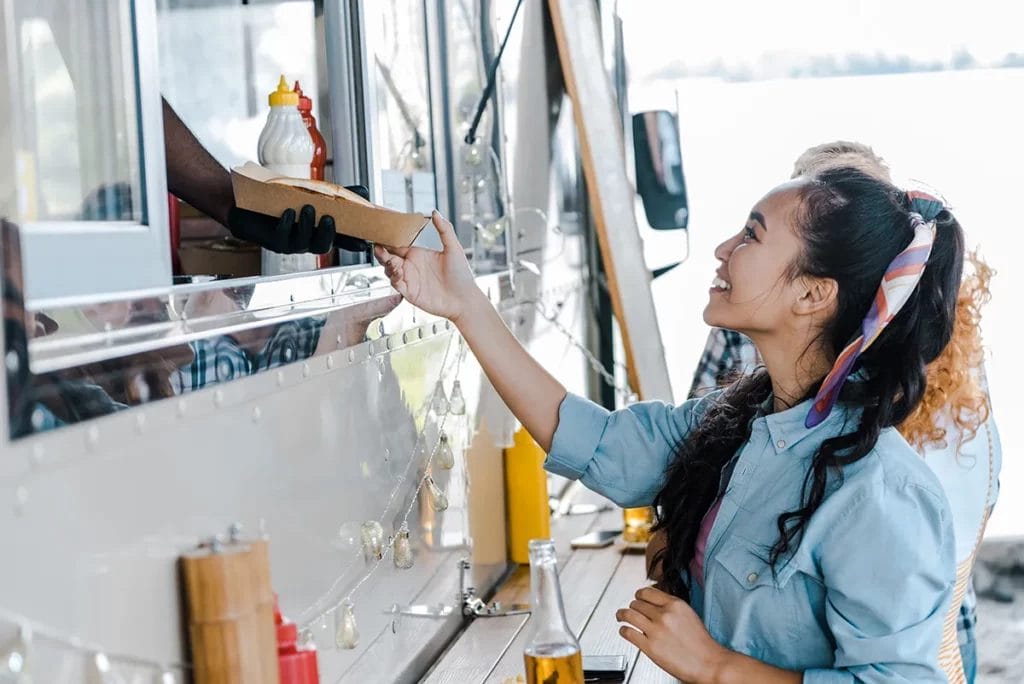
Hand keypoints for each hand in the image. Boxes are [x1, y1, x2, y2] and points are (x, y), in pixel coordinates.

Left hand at [227, 185, 370, 253]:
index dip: (353, 243)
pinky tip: (288, 212)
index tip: (364, 242)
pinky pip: (282, 238)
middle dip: (328, 234)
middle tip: (329, 219)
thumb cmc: (284, 201)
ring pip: (303, 243)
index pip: (342, 241)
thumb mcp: (313, 195)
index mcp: (320, 233)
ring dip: (307, 226)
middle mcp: (307, 242)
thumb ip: (339, 194)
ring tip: (307, 208)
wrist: (249, 205)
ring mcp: (290, 244)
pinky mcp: (273, 242)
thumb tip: (364, 191)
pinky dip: (287, 225)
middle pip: (323, 247)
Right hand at [375, 211, 476, 321]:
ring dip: (388, 265)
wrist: (465, 299)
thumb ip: (444, 230)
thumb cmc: (461, 275)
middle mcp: (410, 266)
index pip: (397, 245)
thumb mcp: (453, 249)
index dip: (387, 239)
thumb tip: (435, 212)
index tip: (381, 232)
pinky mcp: (410, 293)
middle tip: (378, 246)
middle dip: (381, 252)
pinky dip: (394, 278)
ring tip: (393, 261)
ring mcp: (409, 280)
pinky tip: (399, 272)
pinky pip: (396, 284)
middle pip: (388, 257)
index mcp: (417, 254)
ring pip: (389, 270)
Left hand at [617, 586, 728, 683]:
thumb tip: (654, 603)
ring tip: (621, 616)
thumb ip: (671, 607)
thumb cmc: (702, 643)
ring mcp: (655, 630)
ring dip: (622, 615)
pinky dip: (623, 630)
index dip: (639, 595)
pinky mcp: (649, 646)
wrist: (709, 663)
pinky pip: (628, 632)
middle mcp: (664, 614)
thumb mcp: (688, 614)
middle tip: (631, 610)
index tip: (637, 597)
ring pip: (628, 614)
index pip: (647, 591)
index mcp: (675, 604)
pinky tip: (624, 631)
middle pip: (637, 603)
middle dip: (633, 606)